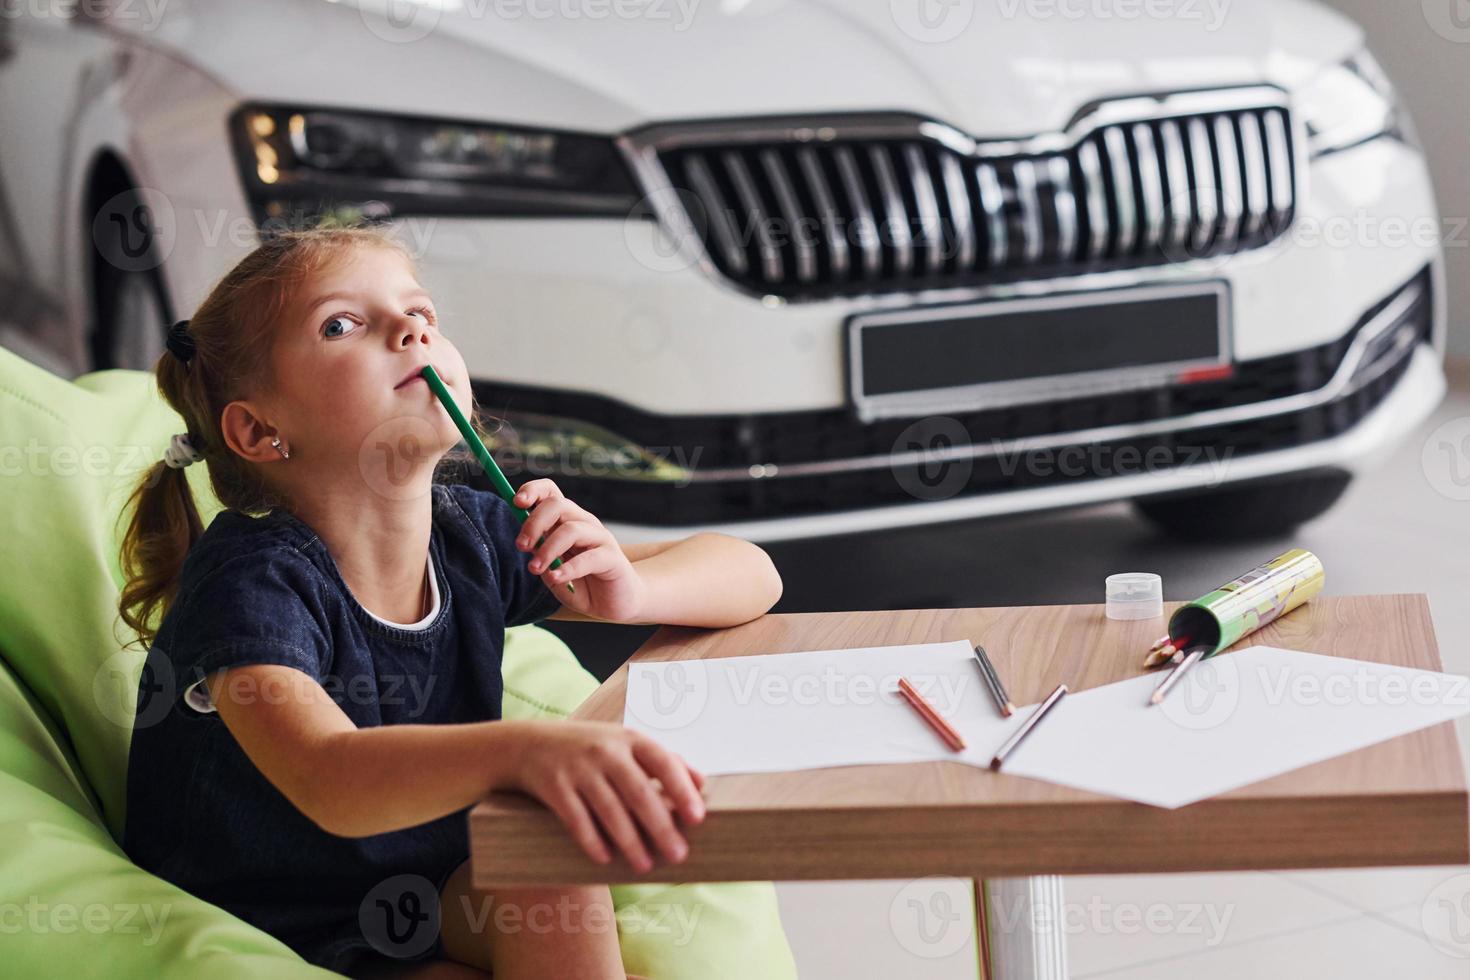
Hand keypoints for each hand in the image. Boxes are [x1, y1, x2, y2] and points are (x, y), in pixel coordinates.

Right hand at [512, 720, 706, 873]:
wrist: (529, 744)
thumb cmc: (591, 748)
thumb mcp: (626, 743)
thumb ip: (664, 759)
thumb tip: (702, 783)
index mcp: (630, 739)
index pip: (663, 762)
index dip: (682, 790)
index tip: (698, 818)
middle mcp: (606, 751)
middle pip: (639, 792)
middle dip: (661, 826)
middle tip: (679, 855)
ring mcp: (579, 768)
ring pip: (609, 809)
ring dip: (629, 841)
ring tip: (645, 866)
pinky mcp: (555, 786)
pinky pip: (576, 818)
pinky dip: (592, 840)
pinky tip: (605, 859)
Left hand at [513, 478, 645, 620]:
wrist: (613, 605)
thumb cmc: (581, 584)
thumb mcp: (552, 570)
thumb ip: (540, 555)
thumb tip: (525, 542)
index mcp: (567, 520)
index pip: (550, 492)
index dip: (532, 491)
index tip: (516, 504)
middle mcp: (584, 523)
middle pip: (557, 505)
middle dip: (534, 523)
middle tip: (521, 547)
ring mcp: (600, 538)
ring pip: (571, 529)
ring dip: (547, 549)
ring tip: (535, 569)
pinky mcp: (612, 558)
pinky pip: (588, 558)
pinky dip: (568, 568)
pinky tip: (556, 577)